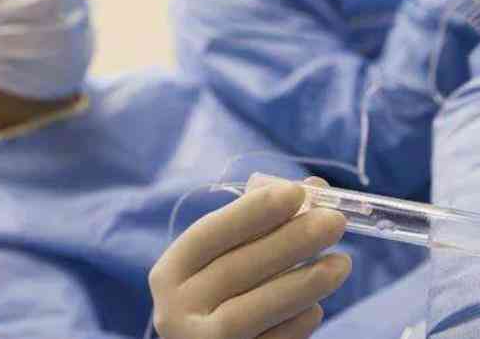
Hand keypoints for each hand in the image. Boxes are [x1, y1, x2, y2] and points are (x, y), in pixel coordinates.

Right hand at [149, 175, 350, 338]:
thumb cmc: (218, 291)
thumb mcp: (223, 257)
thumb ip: (260, 222)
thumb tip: (314, 189)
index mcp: (171, 272)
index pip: (209, 234)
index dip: (252, 212)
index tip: (295, 192)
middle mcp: (175, 309)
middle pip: (236, 269)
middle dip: (289, 241)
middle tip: (334, 220)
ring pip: (254, 310)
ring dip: (303, 283)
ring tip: (341, 262)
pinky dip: (295, 324)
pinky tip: (317, 307)